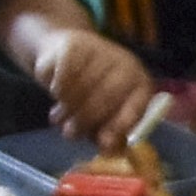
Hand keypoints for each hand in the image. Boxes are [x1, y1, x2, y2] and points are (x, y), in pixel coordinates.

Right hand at [30, 26, 161, 148]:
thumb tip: (109, 151)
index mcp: (140, 84)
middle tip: (69, 133)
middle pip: (105, 98)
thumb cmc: (91, 91)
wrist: (65, 50)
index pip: (136, 106)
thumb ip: (109, 134)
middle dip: (85, 120)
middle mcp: (126, 64)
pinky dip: (57, 89)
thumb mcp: (105, 114)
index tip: (104, 142)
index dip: (120, 125)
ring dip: (66, 108)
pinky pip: (63, 76)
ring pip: (82, 88)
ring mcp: (102, 52)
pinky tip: (56, 93)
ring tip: (58, 118)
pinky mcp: (75, 45)